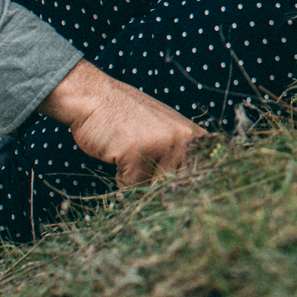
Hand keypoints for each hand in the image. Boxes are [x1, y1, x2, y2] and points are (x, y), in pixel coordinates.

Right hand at [40, 59, 207, 185]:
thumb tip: (182, 198)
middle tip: (142, 169)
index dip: (186, 191)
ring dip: (139, 181)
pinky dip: (121, 178)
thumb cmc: (126, 119)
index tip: (177, 195)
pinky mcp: (138, 153)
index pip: (202, 176)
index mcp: (193, 135)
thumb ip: (177, 158)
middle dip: (159, 188)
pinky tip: (117, 154)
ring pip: (155, 188)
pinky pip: (132, 186)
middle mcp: (184, 139)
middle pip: (178, 187)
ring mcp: (163, 145)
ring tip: (129, 156)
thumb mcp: (162, 133)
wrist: (93, 97)